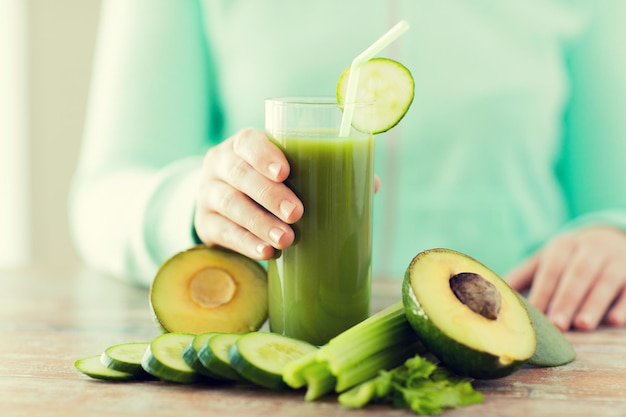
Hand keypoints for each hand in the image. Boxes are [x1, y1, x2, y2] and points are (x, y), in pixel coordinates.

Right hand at [194, 128, 303, 259]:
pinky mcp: (204, 223)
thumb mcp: (278, 170)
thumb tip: (350, 180)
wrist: (227, 206)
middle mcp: (218, 165)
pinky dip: (246, 243)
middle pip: (240, 174)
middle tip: (295, 212)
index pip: (248, 142)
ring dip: (260, 223)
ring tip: (285, 239)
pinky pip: (223, 232)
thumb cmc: (267, 183)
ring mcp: (208, 194)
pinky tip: (266, 252)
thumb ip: (303, 170)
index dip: (264, 156)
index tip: (284, 173)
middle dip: (270, 195)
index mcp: (239, 146)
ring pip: (231, 204)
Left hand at [506, 226, 625, 330]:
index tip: (535, 315)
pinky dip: (624, 304)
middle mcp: (590, 249)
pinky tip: (615, 322)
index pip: (551, 269)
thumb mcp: (547, 258)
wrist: (612, 236)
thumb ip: (523, 275)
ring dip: (593, 304)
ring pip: (604, 281)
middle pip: (577, 274)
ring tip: (582, 325)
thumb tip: (492, 294)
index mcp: (563, 246)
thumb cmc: (569, 257)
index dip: (543, 291)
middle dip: (566, 300)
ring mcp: (615, 259)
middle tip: (557, 325)